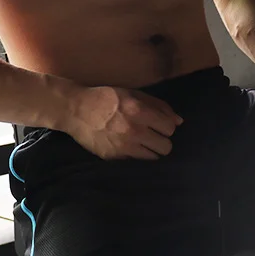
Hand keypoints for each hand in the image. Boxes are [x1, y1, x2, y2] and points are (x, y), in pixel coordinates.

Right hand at [63, 85, 182, 160]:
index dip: (166, 126)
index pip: (170, 128)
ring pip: (154, 157)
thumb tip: (179, 121)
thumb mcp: (133, 94)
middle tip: (152, 135)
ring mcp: (125, 147)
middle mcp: (135, 131)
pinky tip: (130, 146)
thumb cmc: (106, 99)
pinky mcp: (115, 157)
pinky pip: (138, 161)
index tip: (159, 124)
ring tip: (141, 142)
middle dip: (161, 140)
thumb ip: (158, 106)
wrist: (76, 110)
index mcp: (140, 111)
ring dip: (151, 150)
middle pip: (166, 146)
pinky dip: (137, 155)